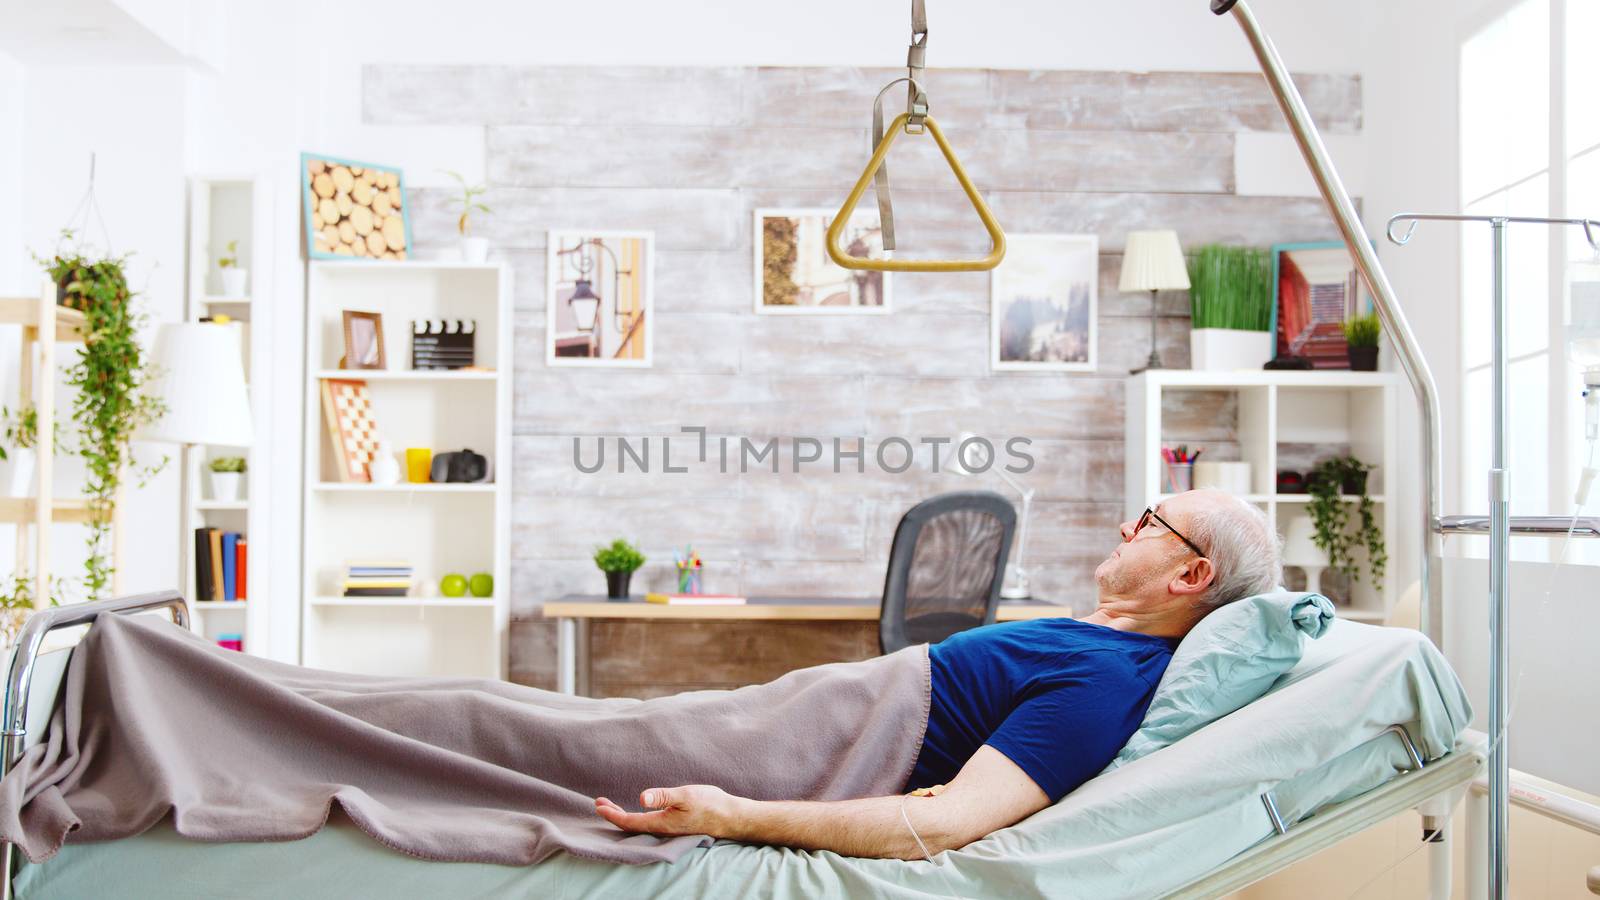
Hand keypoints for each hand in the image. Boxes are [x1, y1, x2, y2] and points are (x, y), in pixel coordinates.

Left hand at [594, 785, 743, 838]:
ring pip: (638, 826)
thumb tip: (641, 798)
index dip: (612, 815)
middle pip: (630, 826)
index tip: (598, 805)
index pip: (629, 822)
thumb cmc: (709, 804)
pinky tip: (638, 810)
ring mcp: (668, 829)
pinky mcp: (674, 826)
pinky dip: (636, 817)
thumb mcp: (685, 795)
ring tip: (612, 806)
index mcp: (661, 823)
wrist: (730, 816)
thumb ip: (663, 796)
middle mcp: (661, 830)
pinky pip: (647, 824)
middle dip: (613, 815)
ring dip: (623, 815)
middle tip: (599, 804)